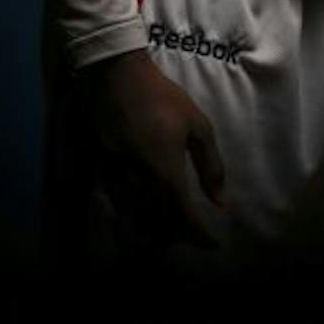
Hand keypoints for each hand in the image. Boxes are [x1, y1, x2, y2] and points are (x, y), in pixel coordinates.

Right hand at [80, 48, 226, 248]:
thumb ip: (210, 166)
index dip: (198, 235)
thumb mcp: (198, 126)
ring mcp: (117, 179)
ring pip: (136, 222)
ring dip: (156, 232)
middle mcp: (140, 183)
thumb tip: (221, 201)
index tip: (212, 244)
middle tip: (195, 235)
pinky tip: (144, 218)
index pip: (184, 216)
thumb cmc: (164, 99)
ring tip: (173, 230)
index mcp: (166, 171)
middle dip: (178, 236)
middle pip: (159, 225)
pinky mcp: (102, 173)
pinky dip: (133, 221)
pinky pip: (118, 209)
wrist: (118, 79)